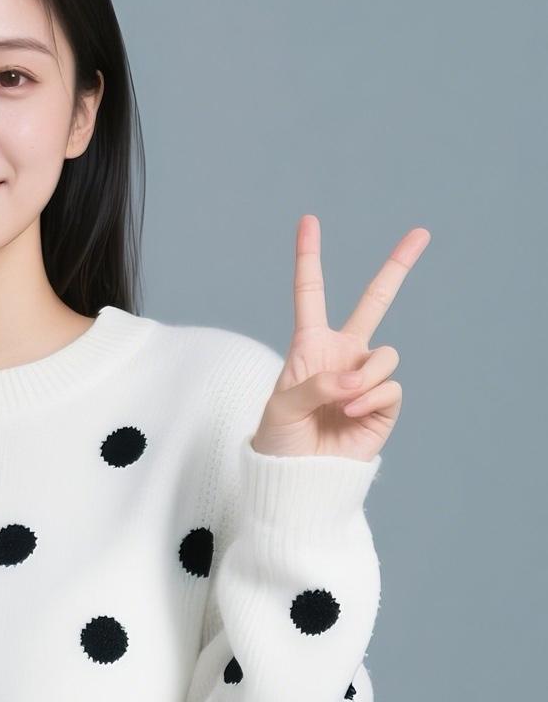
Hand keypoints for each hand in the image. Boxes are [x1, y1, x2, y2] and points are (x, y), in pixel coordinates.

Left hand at [251, 214, 430, 461]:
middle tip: (421, 233)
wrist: (297, 480)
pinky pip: (390, 385)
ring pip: (385, 354)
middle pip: (375, 301)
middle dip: (398, 266)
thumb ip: (314, 383)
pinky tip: (351, 414)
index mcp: (310, 346)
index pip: (310, 294)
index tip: (308, 221)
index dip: (308, 258)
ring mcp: (366, 377)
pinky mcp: (384, 404)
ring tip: (341, 403)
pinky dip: (370, 398)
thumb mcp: (282, 407)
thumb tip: (355, 378)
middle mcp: (343, 355)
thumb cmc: (280, 442)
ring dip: (362, 378)